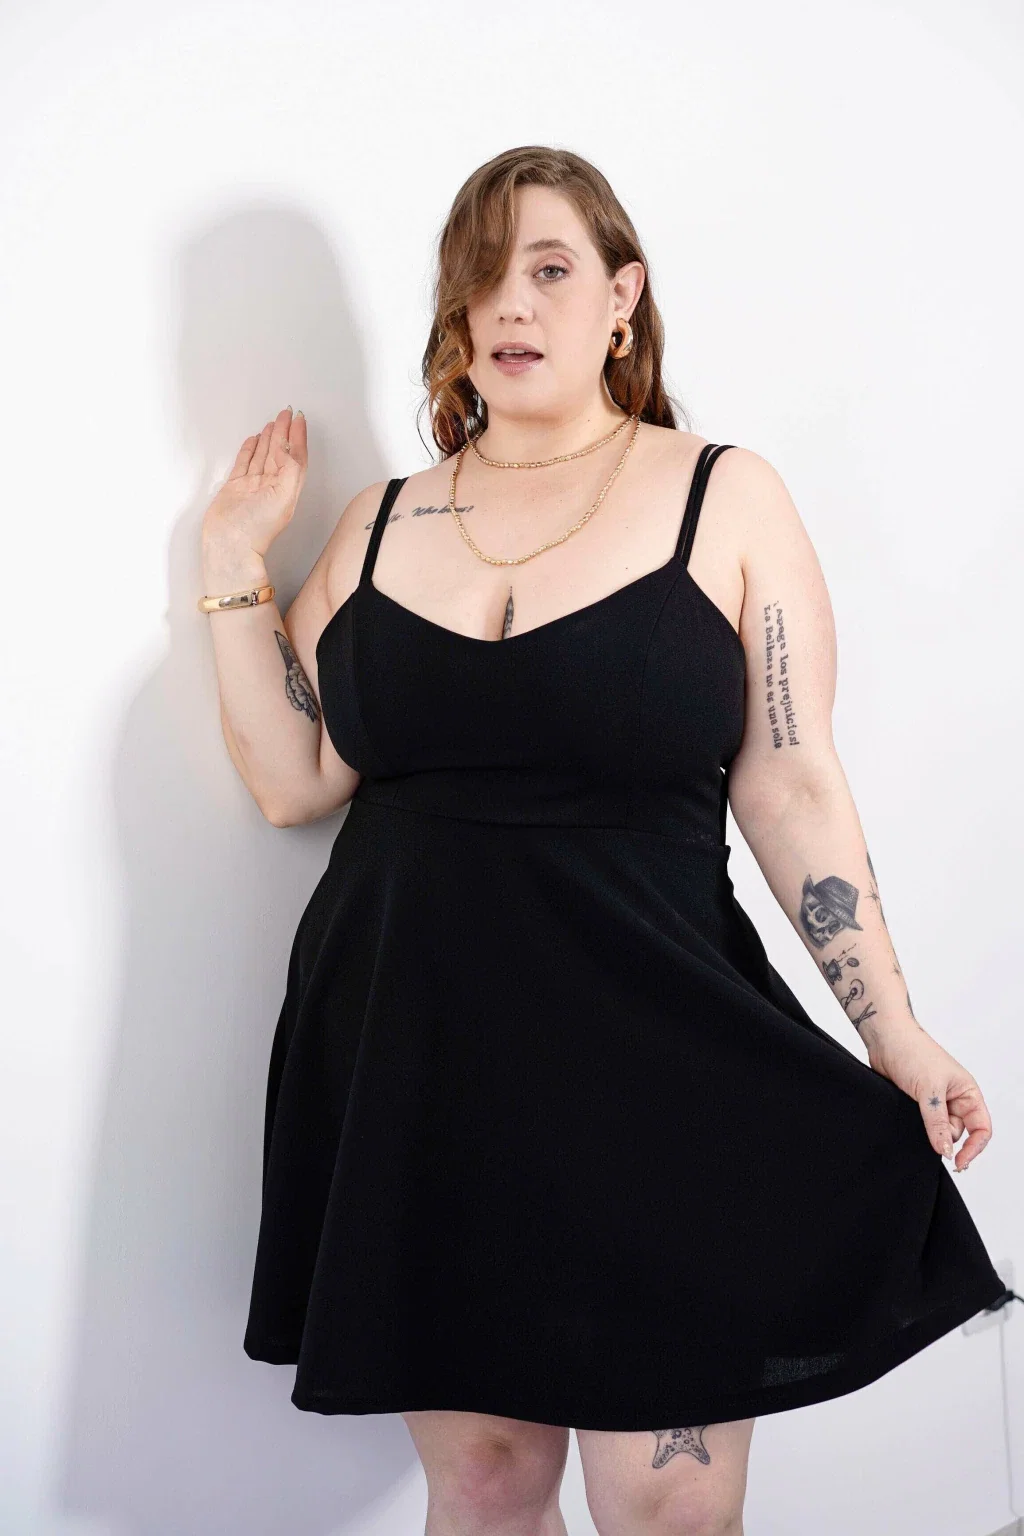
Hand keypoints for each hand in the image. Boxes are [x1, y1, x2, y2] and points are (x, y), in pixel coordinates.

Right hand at [202, 406, 307, 559]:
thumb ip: (290, 470)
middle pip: (280, 452)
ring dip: (269, 438)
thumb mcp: (283, 497)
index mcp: (286, 488)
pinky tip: (253, 439)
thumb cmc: (255, 528)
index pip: (295, 457)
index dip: (298, 437)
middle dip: (284, 432)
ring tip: (273, 421)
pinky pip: (244, 463)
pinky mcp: (235, 487)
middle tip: (285, 412)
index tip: (298, 419)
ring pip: (263, 455)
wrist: (229, 544)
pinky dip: (249, 450)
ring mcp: (252, 486)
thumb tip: (290, 449)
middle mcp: (271, 486)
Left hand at [867, 1024, 991, 1171]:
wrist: (885, 1039)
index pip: (981, 1128)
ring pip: (937, 1131)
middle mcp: (954, 1099)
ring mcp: (934, 1102)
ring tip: (913, 1116)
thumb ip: (938, 1123)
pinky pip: (920, 1125)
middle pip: (957, 1133)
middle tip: (926, 1132)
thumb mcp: (930, 1090)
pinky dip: (915, 1127)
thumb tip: (946, 1151)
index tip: (958, 1163)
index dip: (974, 1148)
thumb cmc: (914, 1052)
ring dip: (926, 1132)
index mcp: (967, 1092)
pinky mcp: (915, 1104)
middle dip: (944, 1138)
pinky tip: (906, 1119)